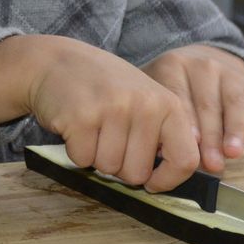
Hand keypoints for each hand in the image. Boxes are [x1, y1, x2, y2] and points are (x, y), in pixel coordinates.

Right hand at [0, 35, 199, 190]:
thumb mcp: (145, 100)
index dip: (167, 181)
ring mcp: (113, 110)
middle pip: (138, 174)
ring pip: (108, 169)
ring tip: (92, 127)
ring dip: (96, 157)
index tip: (151, 182)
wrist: (57, 61)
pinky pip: (82, 160)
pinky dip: (75, 151)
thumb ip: (162, 134)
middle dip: (120, 167)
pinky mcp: (81, 118)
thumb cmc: (105, 88)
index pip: (185, 160)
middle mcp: (145, 106)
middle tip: (109, 138)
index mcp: (168, 104)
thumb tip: (170, 178)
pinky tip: (76, 126)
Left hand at [142, 44, 243, 172]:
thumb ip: (155, 118)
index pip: (179, 95)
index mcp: (174, 67)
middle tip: (211, 162)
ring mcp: (232, 74)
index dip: (187, 121)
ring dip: (236, 129)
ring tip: (234, 153)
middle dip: (211, 135)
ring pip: (237, 101)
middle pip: (209, 103)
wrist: (195, 62)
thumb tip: (156, 157)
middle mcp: (204, 66)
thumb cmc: (170, 89)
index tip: (190, 144)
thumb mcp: (154, 93)